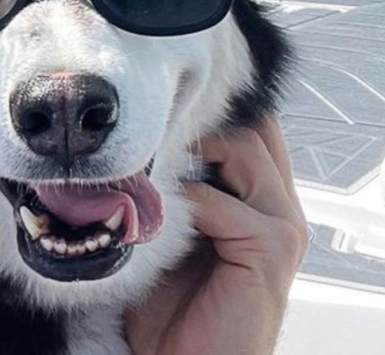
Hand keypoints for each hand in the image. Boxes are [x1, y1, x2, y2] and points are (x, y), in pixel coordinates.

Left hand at [125, 116, 307, 354]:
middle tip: (143, 131)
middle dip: (195, 122)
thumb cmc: (172, 306)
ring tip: (143, 166)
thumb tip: (132, 143)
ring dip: (187, 152)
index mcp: (259, 196)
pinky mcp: (271, 248)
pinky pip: (221, 203)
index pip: (248, 126)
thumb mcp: (168, 234)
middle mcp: (279, 203)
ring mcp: (281, 224)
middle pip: (248, 126)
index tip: (152, 107)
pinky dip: (181, 202)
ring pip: (241, 149)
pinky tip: (151, 218)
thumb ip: (170, 189)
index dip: (205, 110)